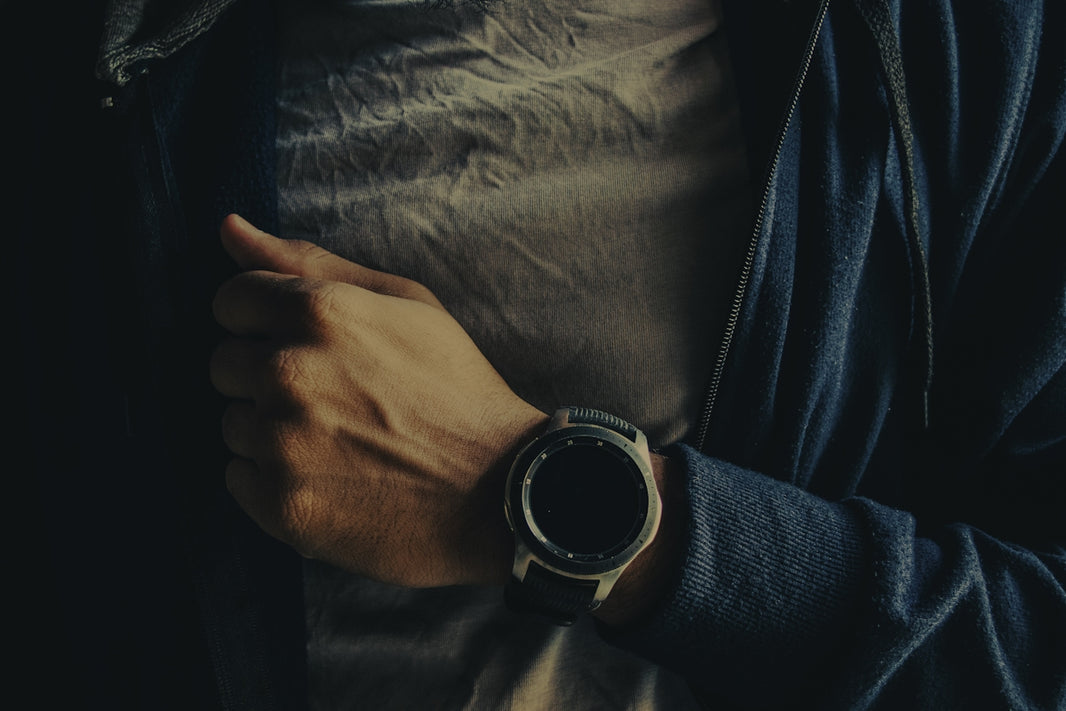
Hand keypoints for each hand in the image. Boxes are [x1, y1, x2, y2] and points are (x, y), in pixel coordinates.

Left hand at [209, 214, 547, 587]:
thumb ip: (310, 262)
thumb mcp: (405, 303)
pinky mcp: (281, 505)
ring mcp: (282, 444)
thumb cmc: (456, 388)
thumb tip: (228, 227)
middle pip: (223, 363)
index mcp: (320, 313)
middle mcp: (289, 373)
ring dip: (270, 430)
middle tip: (332, 399)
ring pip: (232, 424)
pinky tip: (329, 479)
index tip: (303, 344)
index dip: (264, 320)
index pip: (231, 300)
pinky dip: (273, 479)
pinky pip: (238, 479)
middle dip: (265, 374)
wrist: (497, 490)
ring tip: (337, 442)